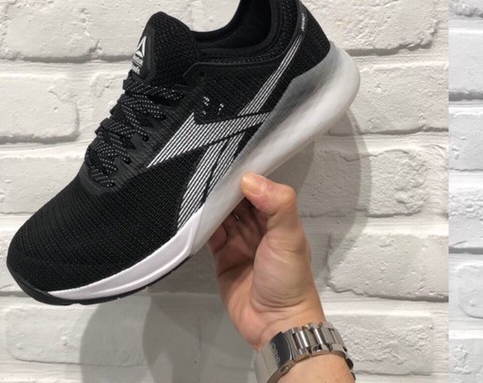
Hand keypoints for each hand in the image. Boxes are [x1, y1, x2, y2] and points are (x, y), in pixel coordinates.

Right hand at [209, 173, 325, 349]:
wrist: (276, 324)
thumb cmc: (289, 278)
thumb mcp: (289, 235)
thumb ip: (276, 203)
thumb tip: (249, 178)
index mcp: (278, 216)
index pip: (259, 187)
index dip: (245, 174)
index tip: (227, 159)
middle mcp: (259, 226)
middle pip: (238, 199)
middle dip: (224, 187)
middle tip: (204, 169)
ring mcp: (239, 241)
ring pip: (222, 215)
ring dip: (211, 204)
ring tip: (193, 186)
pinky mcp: (223, 258)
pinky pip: (210, 236)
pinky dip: (202, 225)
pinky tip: (193, 214)